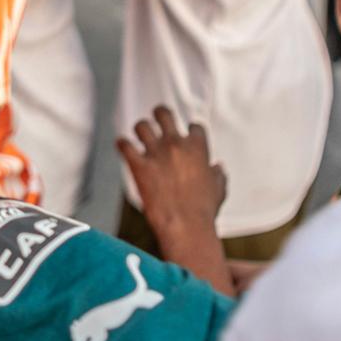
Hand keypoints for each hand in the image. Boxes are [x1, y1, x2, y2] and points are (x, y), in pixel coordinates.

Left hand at [119, 107, 234, 296]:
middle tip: (157, 120)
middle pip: (164, 114)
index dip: (190, 131)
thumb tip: (218, 167)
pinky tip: (122, 146)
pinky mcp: (139, 165)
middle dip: (159, 115)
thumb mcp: (218, 190)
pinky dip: (122, 145)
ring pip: (142, 125)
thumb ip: (218, 175)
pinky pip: (124, 145)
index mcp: (197, 148)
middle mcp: (176, 144)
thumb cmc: (203, 212)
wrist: (186, 227)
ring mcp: (156, 153)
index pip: (194, 126)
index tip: (186, 135)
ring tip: (140, 136)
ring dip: (140, 130)